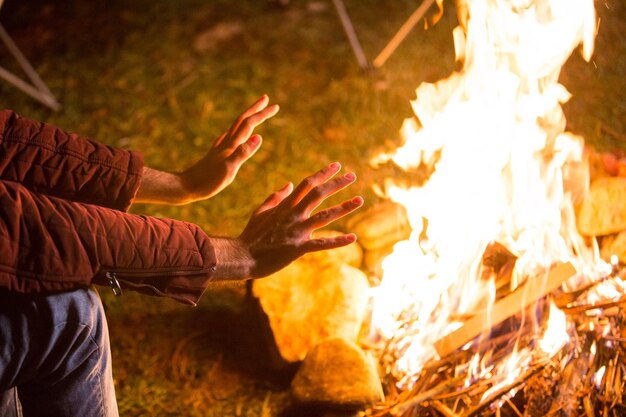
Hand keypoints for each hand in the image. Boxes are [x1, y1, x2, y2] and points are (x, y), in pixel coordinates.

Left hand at [135, 95, 278, 204]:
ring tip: (254, 115)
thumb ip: (244, 153)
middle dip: (255, 110)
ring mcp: (220, 148)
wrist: (185, 187)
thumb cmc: (208, 182)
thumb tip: (259, 136)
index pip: (249, 124)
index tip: (276, 106)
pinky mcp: (215, 155)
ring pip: (236, 128)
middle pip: (242, 121)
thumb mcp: (229, 169)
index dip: (262, 114)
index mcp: (232, 146)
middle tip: (267, 99)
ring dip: (247, 119)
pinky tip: (232, 135)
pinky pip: (228, 138)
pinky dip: (235, 133)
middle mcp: (226, 143)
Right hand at [209, 163, 363, 279]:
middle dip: (337, 184)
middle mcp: (293, 215)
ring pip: (324, 216)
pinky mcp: (297, 248)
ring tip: (360, 200)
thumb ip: (276, 197)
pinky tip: (353, 238)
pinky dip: (338, 241)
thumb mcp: (261, 211)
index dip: (323, 173)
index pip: (307, 184)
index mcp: (285, 206)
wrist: (241, 256)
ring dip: (344, 207)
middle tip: (353, 176)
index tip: (337, 165)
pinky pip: (321, 243)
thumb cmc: (251, 235)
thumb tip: (290, 184)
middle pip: (318, 194)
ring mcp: (296, 231)